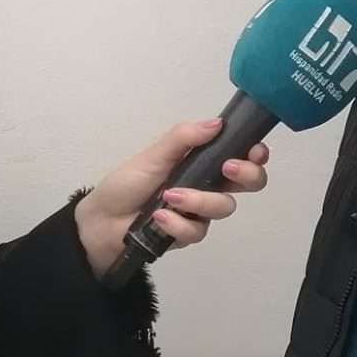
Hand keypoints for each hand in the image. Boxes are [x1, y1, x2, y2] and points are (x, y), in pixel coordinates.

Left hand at [73, 117, 270, 279]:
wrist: (101, 222)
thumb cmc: (126, 184)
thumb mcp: (153, 155)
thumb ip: (182, 138)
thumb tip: (217, 123)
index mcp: (201, 160)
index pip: (240, 154)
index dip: (255, 154)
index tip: (255, 151)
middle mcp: (207, 184)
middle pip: (248, 182)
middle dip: (247, 176)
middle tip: (228, 169)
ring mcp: (199, 211)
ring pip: (223, 208)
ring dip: (198, 201)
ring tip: (168, 197)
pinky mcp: (188, 234)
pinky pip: (197, 230)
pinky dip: (178, 223)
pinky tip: (159, 218)